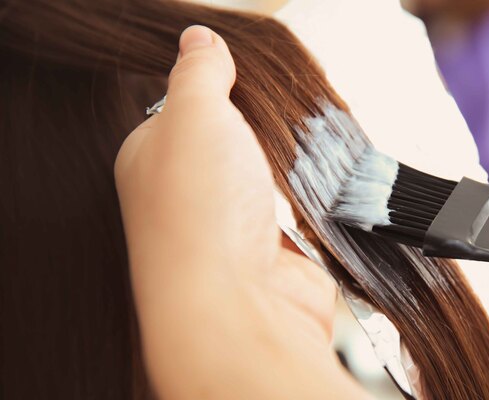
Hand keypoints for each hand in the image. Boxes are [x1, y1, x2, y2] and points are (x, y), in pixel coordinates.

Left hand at [115, 26, 367, 399]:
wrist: (239, 305)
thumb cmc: (201, 212)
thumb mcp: (193, 113)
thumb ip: (199, 71)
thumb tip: (199, 38)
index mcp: (153, 157)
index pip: (186, 107)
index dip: (221, 86)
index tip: (251, 75)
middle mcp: (188, 194)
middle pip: (235, 140)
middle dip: (265, 127)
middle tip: (286, 114)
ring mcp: (231, 225)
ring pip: (270, 174)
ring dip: (290, 164)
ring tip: (301, 152)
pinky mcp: (272, 250)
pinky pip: (298, 209)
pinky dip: (310, 199)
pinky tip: (313, 190)